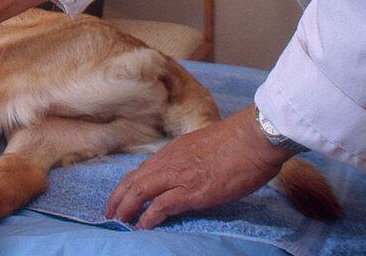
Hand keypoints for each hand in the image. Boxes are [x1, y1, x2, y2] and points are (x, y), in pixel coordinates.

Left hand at [104, 106, 291, 228]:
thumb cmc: (239, 142)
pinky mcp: (192, 191)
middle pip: (134, 180)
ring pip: (141, 191)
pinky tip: (142, 226)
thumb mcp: (205, 148)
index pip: (142, 169)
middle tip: (110, 213)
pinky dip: (148, 217)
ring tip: (118, 220)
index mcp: (174, 150)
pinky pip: (161, 205)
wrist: (254, 138)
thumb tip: (189, 173)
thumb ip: (191, 159)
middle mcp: (171, 161)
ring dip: (126, 207)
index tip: (120, 196)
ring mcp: (180, 176)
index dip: (128, 185)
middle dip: (118, 198)